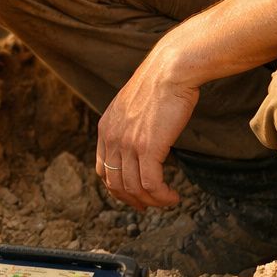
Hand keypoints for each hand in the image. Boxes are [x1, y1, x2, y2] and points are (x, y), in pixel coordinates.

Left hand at [94, 48, 199, 209]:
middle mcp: (112, 138)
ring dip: (152, 201)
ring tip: (168, 200)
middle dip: (132, 200)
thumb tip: (142, 140)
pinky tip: (174, 196)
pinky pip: (151, 184)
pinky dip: (162, 196)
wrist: (171, 70)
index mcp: (106, 128)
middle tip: (149, 206)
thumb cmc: (160, 83)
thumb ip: (130, 124)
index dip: (117, 187)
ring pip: (134, 188)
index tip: (133, 195)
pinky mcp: (148, 148)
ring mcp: (128, 144)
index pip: (102, 169)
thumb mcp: (134, 104)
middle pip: (115, 184)